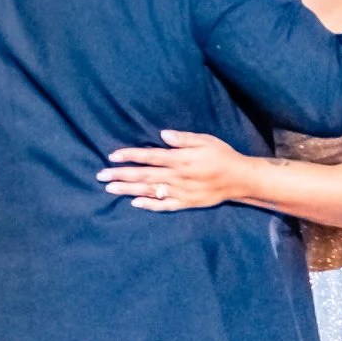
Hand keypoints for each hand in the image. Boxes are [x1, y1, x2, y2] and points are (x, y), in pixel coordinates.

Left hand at [99, 131, 248, 210]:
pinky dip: (150, 205)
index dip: (130, 156)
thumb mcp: (206, 140)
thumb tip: (163, 134)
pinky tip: (135, 203)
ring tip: (110, 189)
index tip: (112, 156)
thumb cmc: (222, 155)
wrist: (241, 179)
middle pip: (144, 175)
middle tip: (101, 176)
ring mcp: (181, 192)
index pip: (150, 157)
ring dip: (129, 190)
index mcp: (181, 159)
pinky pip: (165, 206)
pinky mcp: (186, 203)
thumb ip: (183, 139)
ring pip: (150, 191)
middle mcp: (178, 176)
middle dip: (121, 175)